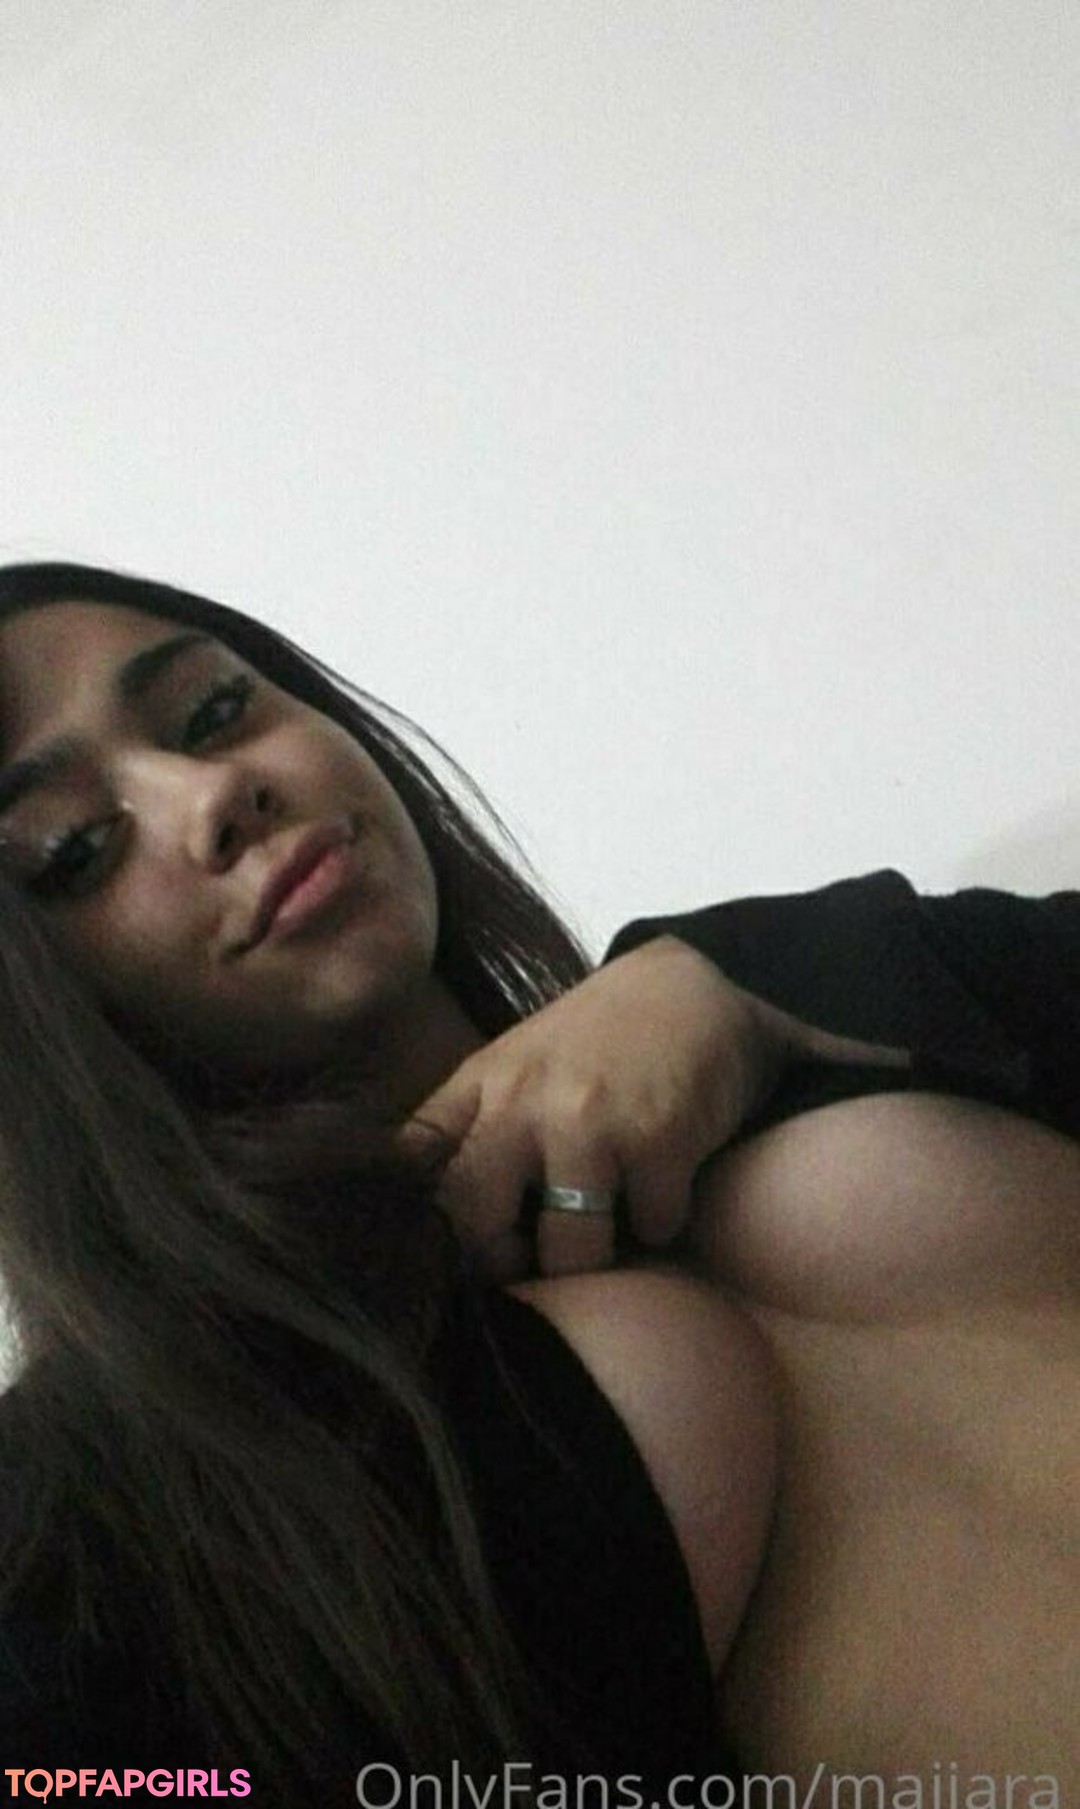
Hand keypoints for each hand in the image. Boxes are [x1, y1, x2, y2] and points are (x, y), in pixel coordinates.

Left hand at [397, 936, 799, 1278]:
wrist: (690, 987)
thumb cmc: (596, 1041)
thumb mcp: (514, 1067)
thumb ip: (465, 1128)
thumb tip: (421, 1217)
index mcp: (481, 1085)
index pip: (415, 1167)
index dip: (428, 1228)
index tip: (457, 1247)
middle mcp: (523, 1102)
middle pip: (476, 1227)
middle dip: (506, 1261)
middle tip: (536, 1250)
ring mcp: (588, 1121)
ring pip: (570, 1251)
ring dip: (594, 1253)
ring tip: (608, 1219)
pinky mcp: (657, 1139)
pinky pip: (649, 1231)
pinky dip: (659, 1223)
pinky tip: (661, 1184)